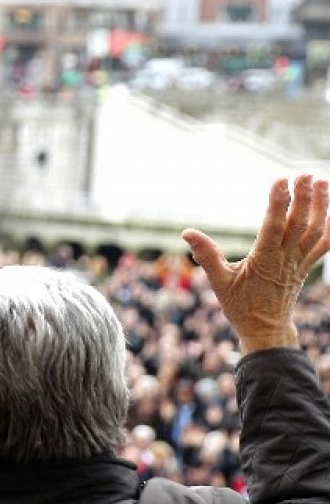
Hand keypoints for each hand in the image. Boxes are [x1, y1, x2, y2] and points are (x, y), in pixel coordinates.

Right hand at [184, 175, 329, 354]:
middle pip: (300, 224)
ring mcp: (299, 262)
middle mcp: (285, 259)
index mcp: (264, 260)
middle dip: (304, 198)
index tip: (280, 181)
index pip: (274, 226)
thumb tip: (187, 233)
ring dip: (321, 206)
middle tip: (304, 175)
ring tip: (321, 183)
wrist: (265, 328)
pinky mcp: (306, 266)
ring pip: (315, 231)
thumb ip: (206, 255)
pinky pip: (324, 246)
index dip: (278, 203)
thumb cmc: (240, 305)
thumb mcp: (219, 282)